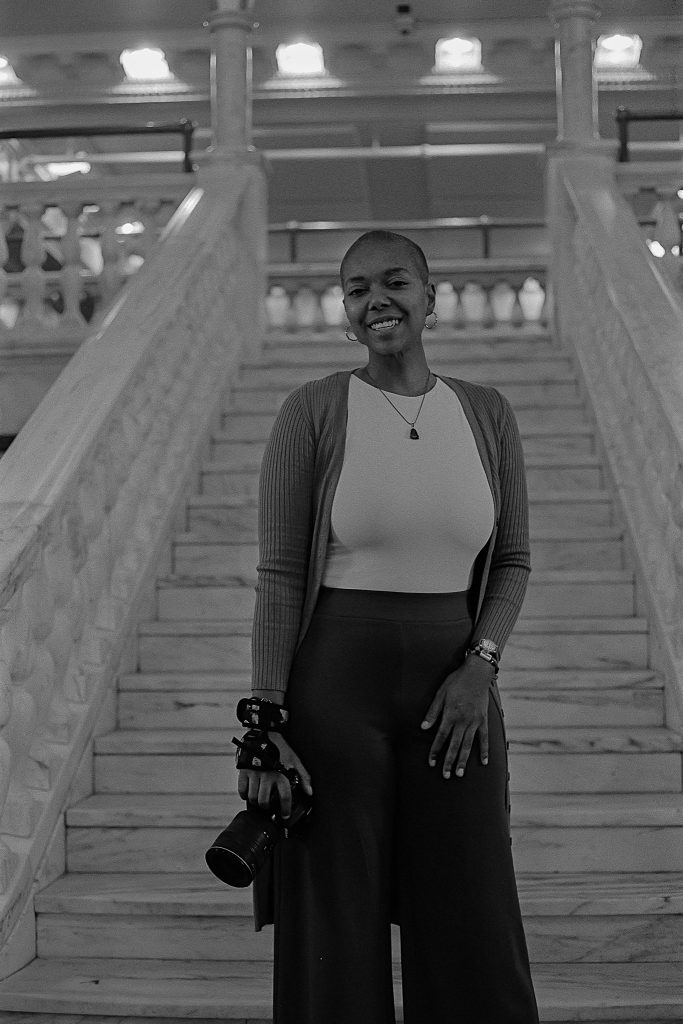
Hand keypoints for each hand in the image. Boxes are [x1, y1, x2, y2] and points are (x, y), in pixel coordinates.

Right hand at [237, 733, 312, 819]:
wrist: (265, 734)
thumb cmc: (282, 749)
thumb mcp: (296, 761)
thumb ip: (303, 777)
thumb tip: (309, 792)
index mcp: (281, 774)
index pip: (284, 797)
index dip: (285, 809)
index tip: (285, 816)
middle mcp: (267, 776)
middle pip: (264, 801)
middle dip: (266, 808)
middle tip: (268, 808)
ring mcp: (254, 774)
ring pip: (252, 798)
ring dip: (256, 803)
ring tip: (260, 802)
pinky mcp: (244, 771)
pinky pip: (242, 789)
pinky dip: (245, 794)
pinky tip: (249, 793)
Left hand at [421, 658, 492, 778]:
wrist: (477, 673)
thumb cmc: (456, 681)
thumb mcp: (440, 693)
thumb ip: (433, 711)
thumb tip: (423, 727)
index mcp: (450, 715)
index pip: (440, 738)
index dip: (435, 751)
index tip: (432, 763)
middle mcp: (463, 721)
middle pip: (454, 745)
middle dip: (449, 761)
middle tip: (446, 776)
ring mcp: (475, 722)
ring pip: (468, 745)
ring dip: (463, 760)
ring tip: (459, 774)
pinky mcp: (484, 720)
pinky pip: (484, 738)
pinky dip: (484, 750)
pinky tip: (483, 762)